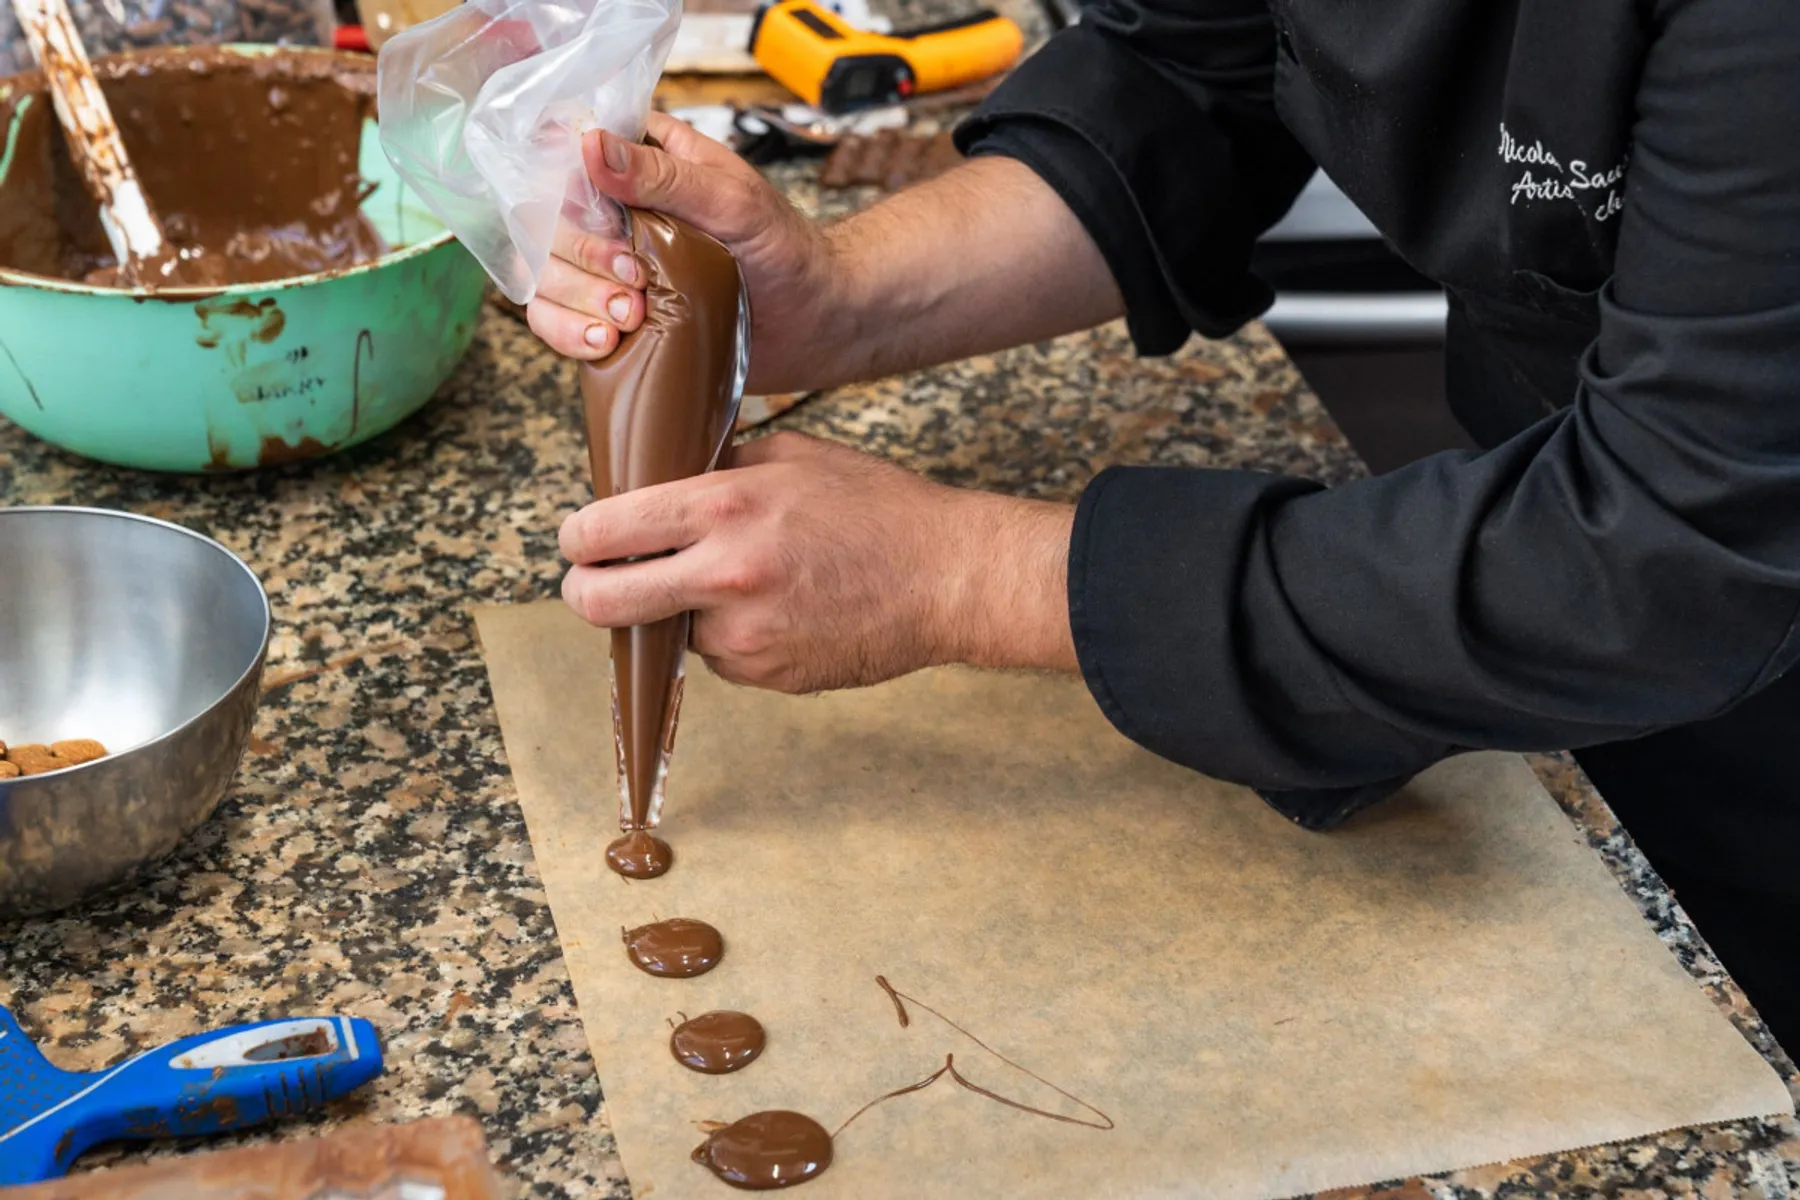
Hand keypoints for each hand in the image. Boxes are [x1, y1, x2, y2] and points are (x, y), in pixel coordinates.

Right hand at [526, 113, 845, 394]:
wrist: (817, 323)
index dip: (565, 191)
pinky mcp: (613, 319)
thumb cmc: (787, 252)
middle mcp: (617, 214)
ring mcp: (611, 269)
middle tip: (635, 282)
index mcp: (644, 164)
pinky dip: (567, 334)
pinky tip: (604, 344)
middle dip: (580, 258)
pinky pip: (558, 322)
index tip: (605, 223)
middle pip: (547, 223)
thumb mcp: (733, 201)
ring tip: (629, 319)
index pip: (566, 157)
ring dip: (574, 299)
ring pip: (545, 275)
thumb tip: (591, 145)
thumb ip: (663, 176)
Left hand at [557, 432, 1078, 692]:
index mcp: (722, 509)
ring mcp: (743, 636)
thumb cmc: (879, 508)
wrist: (950, 578)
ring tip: (735, 583)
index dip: (575, 538)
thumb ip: (718, 469)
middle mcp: (723, 575)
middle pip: (598, 603)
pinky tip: (776, 609)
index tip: (579, 540)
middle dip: (583, 591)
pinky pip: (716, 658)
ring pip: (665, 631)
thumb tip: (656, 481)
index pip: (600, 531)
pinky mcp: (767, 675)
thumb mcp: (794, 456)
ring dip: (677, 612)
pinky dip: (727, 637)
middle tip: (593, 582)